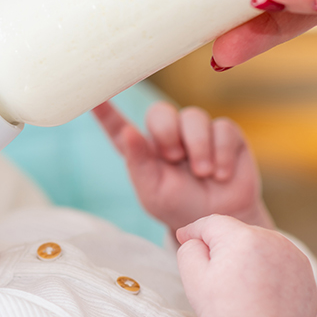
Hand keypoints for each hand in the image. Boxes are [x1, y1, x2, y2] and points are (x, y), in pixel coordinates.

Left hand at [92, 101, 272, 232]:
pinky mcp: (224, 133)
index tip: (92, 97)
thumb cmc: (179, 205)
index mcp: (141, 149)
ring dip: (198, 146)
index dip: (104, 110)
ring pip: (193, 116)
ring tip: (203, 173)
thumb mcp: (152, 192)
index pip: (118, 125)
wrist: (220, 219)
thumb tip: (128, 131)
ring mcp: (195, 131)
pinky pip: (222, 127)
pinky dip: (222, 152)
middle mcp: (167, 134)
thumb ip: (138, 162)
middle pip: (160, 111)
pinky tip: (222, 174)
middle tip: (175, 158)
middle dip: (167, 133)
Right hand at [176, 214, 316, 316]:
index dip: (195, 230)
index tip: (185, 238)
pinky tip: (259, 291)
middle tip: (213, 272)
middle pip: (238, 234)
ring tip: (239, 284)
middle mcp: (273, 240)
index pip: (213, 223)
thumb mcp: (193, 277)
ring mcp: (294, 257)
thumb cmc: (226, 312)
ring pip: (261, 247)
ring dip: (249, 257)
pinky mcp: (306, 274)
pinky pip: (281, 263)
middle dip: (224, 247)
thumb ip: (189, 247)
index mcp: (243, 237)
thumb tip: (197, 240)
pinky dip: (270, 271)